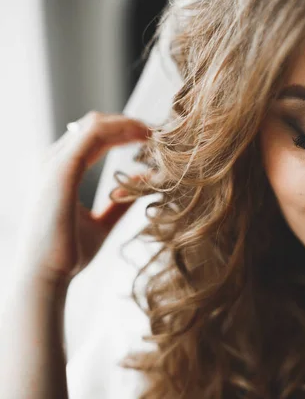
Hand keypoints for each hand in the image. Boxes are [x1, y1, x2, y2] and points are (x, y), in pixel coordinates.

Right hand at [14, 111, 150, 287]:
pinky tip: (143, 136)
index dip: (125, 132)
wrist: (46, 275)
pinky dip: (121, 130)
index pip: (94, 137)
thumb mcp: (103, 221)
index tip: (155, 139)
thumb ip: (121, 200)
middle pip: (95, 125)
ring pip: (95, 124)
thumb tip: (145, 181)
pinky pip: (93, 134)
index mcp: (61, 171)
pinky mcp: (60, 169)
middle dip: (130, 124)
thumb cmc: (69, 253)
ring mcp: (54, 163)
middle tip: (162, 132)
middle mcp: (54, 161)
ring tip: (157, 132)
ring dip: (129, 123)